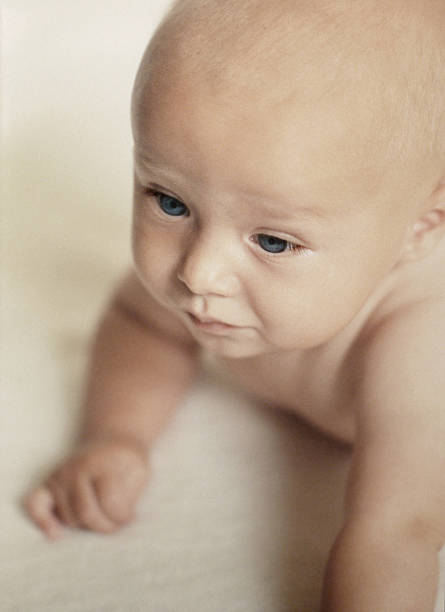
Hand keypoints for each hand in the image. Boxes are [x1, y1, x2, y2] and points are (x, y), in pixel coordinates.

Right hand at [24, 438, 148, 538]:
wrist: (111, 442)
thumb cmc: (126, 462)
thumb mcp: (140, 471)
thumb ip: (131, 494)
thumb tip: (122, 520)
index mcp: (100, 462)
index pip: (109, 502)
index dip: (124, 517)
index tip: (132, 516)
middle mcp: (75, 468)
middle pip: (86, 514)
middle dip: (106, 526)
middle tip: (117, 521)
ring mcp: (58, 476)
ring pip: (69, 519)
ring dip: (87, 525)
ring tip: (102, 514)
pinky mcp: (47, 485)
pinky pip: (33, 505)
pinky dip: (42, 521)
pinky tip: (55, 534)